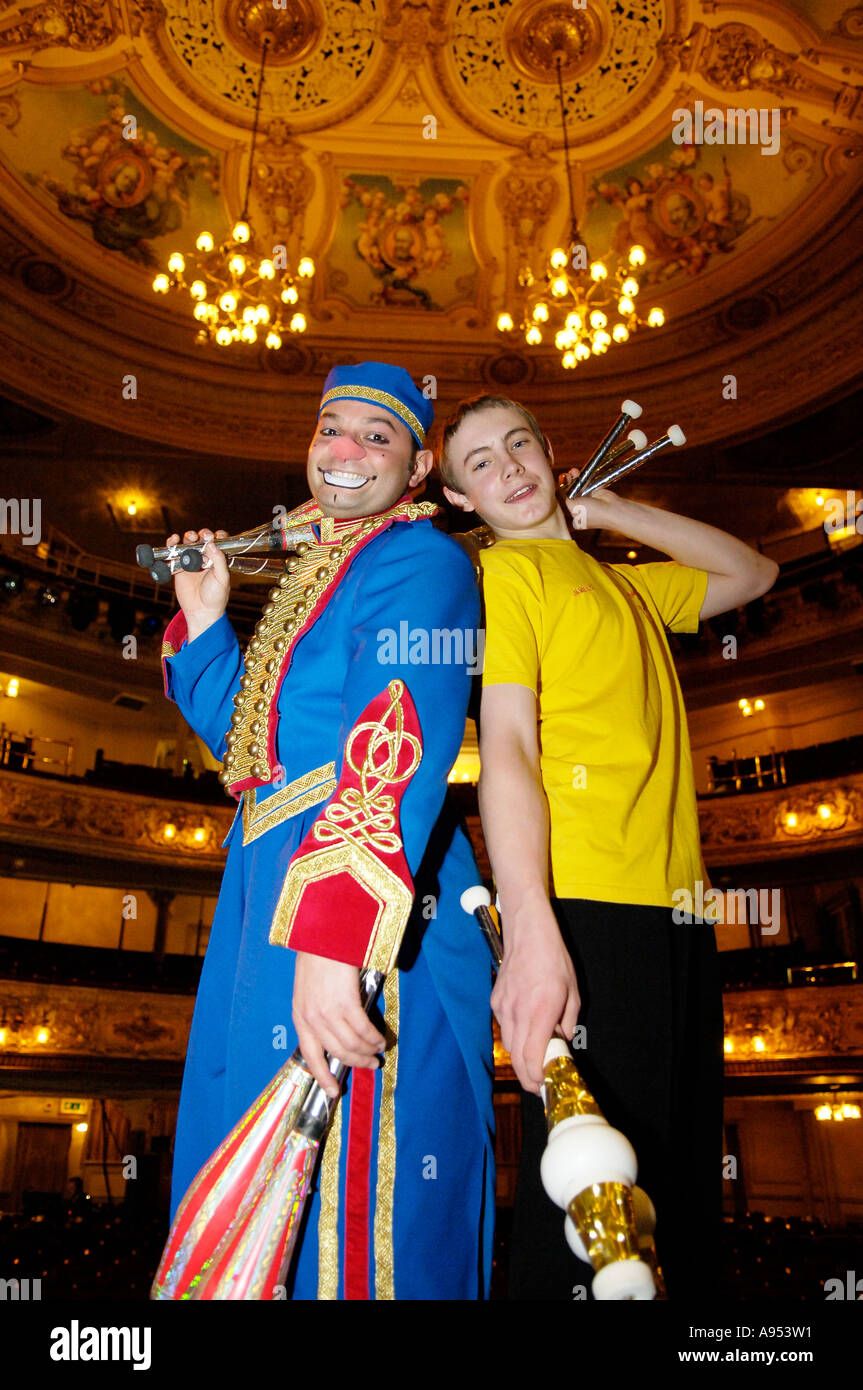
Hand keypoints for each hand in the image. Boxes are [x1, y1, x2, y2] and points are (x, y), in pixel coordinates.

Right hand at [165, 528, 229, 639]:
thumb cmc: (215, 597)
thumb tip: (212, 543)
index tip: (216, 536)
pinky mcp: (178, 566)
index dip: (218, 536)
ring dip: (189, 536)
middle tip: (204, 537)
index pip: (219, 541)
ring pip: (188, 542)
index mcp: (218, 559)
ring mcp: (191, 560)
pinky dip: (172, 544)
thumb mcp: (222, 578)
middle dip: (203, 534)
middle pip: (203, 538)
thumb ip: (219, 560)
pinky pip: (173, 552)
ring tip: (190, 538)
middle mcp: (205, 557)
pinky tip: (173, 540)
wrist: (201, 611)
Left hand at [292, 952, 385, 1097]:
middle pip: (337, 1053)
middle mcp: (312, 1018)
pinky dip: (374, 1038)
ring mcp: (328, 1011)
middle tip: (371, 1065)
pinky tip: (381, 1038)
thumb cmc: (318, 958)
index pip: (310, 1056)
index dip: (323, 1076)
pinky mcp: (346, 1002)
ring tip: (378, 1051)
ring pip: (352, 1044)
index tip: (333, 1092)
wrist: (324, 934)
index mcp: (300, 1017)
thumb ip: (317, 1011)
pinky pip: (363, 1029)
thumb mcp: (308, 990)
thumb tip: (338, 1032)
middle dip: (356, 1063)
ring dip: (368, 1052)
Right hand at [491, 900, 579, 1093]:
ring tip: (535, 1061)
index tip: (546, 1085)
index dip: (537, 1078)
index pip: (531, 1058)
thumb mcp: (573, 991)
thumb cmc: (553, 958)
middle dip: (528, 1076)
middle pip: (516, 1058)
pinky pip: (505, 1028)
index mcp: (540, 1012)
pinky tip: (526, 1031)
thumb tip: (562, 1040)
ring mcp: (502, 1007)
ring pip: (509, 1046)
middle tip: (540, 1083)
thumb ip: (568, 1021)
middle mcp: (517, 1013)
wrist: (527, 932)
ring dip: (521, 1058)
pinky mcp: (495, 1001)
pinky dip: (515, 1037)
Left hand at [560, 472, 624, 531]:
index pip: (567, 501)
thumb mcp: (573, 506)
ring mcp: (591, 501)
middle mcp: (583, 509)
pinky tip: (583, 472)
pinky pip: (590, 484)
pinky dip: (587, 477)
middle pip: (574, 493)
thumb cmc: (593, 513)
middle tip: (567, 475)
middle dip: (570, 482)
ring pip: (581, 487)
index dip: (563, 491)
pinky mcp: (598, 493)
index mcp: (576, 516)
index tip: (561, 481)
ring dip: (577, 478)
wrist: (613, 510)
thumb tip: (562, 487)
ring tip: (574, 471)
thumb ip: (566, 497)